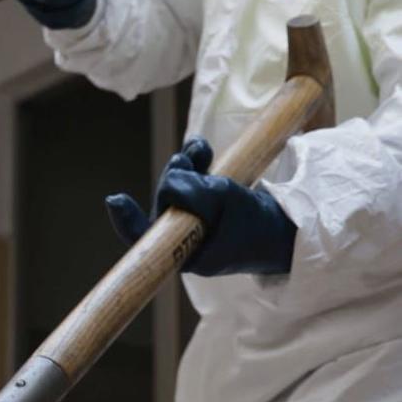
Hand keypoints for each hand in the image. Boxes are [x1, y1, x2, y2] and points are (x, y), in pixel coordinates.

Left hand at [105, 137, 297, 276]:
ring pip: (177, 191)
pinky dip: (196, 167)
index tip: (114, 199)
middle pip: (163, 204)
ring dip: (185, 165)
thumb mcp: (223, 199)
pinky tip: (202, 150)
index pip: (147, 239)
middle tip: (189, 158)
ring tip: (199, 149)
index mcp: (186, 252)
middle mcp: (186, 242)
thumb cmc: (256, 221)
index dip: (127, 220)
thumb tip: (171, 176)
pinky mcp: (208, 213)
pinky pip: (192, 187)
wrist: (288, 229)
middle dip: (174, 176)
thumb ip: (191, 188)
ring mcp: (197, 227)